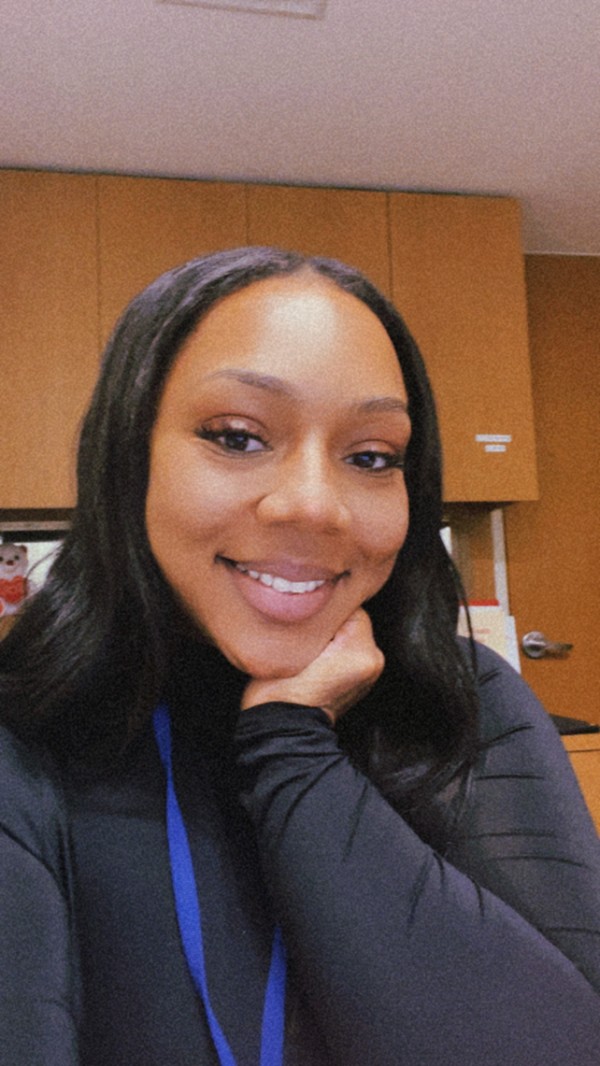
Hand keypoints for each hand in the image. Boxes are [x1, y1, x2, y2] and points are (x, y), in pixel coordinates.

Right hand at [241, 608, 383, 723]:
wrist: (282, 728)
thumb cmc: (280, 689)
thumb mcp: (292, 642)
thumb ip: (314, 615)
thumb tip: (316, 593)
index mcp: (362, 649)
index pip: (347, 603)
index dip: (322, 605)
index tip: (304, 618)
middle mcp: (374, 658)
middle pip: (351, 617)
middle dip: (330, 619)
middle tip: (305, 633)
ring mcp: (371, 670)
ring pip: (350, 631)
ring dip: (333, 633)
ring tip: (310, 648)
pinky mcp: (363, 677)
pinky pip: (350, 648)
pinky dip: (336, 648)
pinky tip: (317, 659)